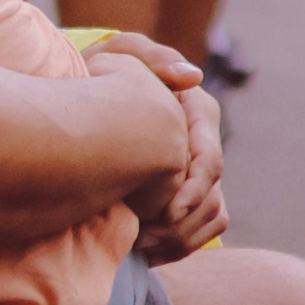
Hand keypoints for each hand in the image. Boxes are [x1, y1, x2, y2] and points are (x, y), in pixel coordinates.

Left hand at [89, 36, 226, 256]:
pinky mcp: (191, 193)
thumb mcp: (122, 53)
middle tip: (142, 239)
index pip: (210, 161)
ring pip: (211, 216)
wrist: (92, 93)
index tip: (168, 213)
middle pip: (212, 197)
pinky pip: (203, 229)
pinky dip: (180, 246)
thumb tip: (192, 77)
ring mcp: (199, 169)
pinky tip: (147, 252)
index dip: (193, 191)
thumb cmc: (106, 70)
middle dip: (180, 225)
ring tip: (140, 246)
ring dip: (180, 239)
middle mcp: (205, 142)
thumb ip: (153, 57)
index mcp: (198, 111)